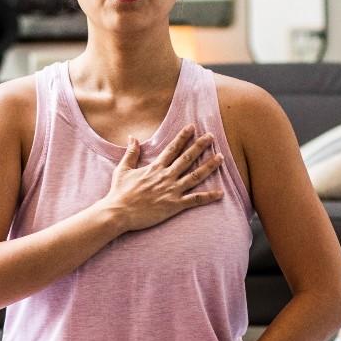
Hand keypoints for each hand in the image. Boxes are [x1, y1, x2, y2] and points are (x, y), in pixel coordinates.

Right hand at [99, 125, 223, 233]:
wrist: (119, 213)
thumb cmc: (119, 192)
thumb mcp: (123, 169)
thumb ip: (131, 153)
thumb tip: (132, 137)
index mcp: (155, 168)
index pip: (172, 148)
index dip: (183, 137)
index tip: (193, 127)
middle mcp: (166, 177)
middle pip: (187, 158)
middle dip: (200, 146)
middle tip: (211, 137)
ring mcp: (172, 191)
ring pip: (195, 176)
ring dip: (209, 166)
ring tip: (220, 158)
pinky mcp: (174, 205)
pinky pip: (195, 200)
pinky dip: (208, 196)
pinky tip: (220, 193)